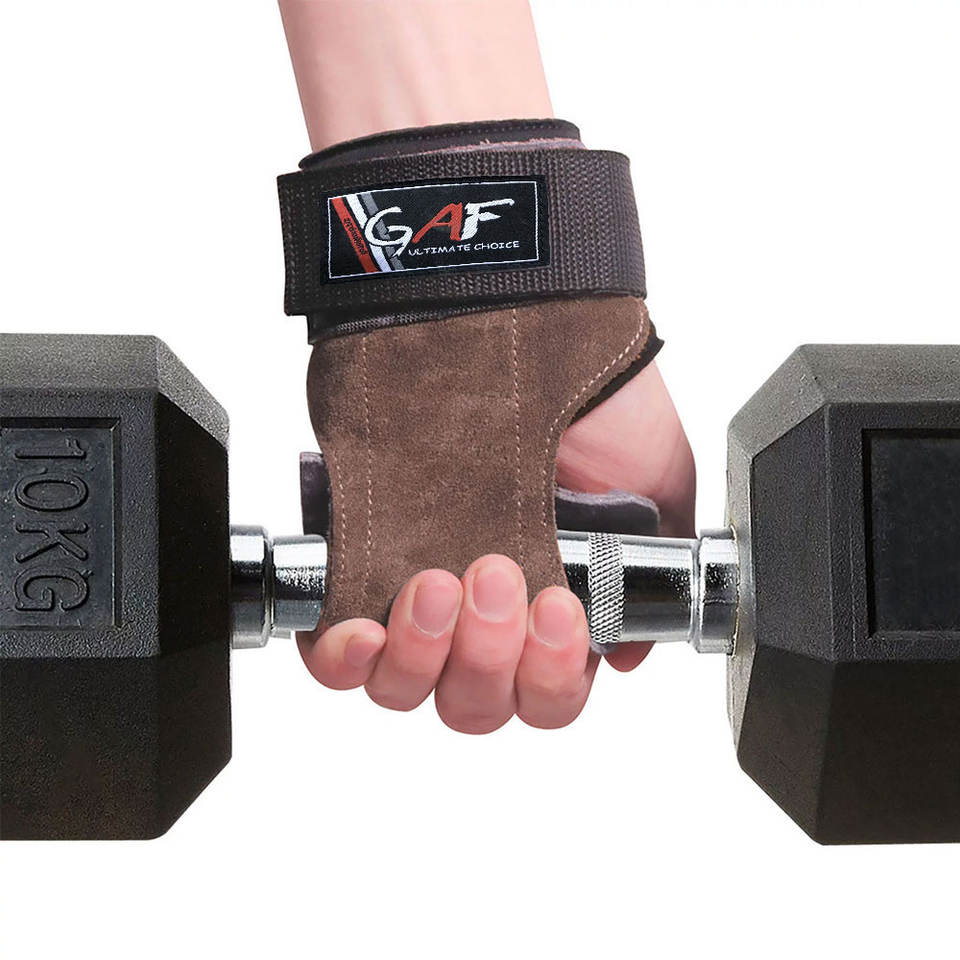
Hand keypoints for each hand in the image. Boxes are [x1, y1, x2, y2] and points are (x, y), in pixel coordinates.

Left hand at [297, 361, 694, 731]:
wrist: (515, 312)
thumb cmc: (586, 390)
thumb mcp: (655, 482)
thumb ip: (655, 569)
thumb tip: (624, 655)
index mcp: (550, 601)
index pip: (544, 694)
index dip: (551, 677)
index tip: (558, 609)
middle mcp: (479, 606)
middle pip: (472, 705)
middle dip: (490, 658)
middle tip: (494, 571)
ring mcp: (410, 585)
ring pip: (403, 689)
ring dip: (425, 656)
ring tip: (438, 577)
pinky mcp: (351, 558)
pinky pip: (329, 652)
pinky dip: (343, 660)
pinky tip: (366, 629)